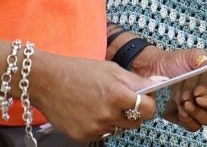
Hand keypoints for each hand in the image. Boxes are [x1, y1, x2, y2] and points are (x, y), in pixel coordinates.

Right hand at [27, 51, 155, 141]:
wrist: (47, 81)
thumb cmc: (79, 71)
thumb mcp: (112, 69)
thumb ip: (136, 81)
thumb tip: (159, 82)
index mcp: (118, 96)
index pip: (148, 110)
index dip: (149, 104)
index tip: (145, 100)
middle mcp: (107, 115)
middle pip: (135, 123)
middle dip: (134, 113)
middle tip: (122, 101)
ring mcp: (94, 128)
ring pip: (117, 129)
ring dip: (116, 119)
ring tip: (101, 103)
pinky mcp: (82, 136)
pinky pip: (101, 134)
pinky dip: (100, 125)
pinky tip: (89, 111)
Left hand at [133, 47, 206, 132]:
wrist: (154, 71)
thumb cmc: (176, 62)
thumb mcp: (192, 55)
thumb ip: (205, 60)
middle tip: (198, 95)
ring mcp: (204, 112)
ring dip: (197, 110)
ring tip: (185, 99)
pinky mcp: (190, 120)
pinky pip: (195, 127)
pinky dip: (188, 118)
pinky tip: (180, 108)